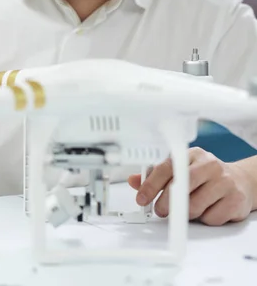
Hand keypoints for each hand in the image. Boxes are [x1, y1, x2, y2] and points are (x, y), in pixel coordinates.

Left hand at [128, 147, 253, 225]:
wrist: (241, 181)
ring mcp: (225, 182)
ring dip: (186, 214)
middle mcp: (209, 165)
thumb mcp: (179, 170)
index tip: (141, 198)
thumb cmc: (204, 176)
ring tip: (188, 209)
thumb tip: (133, 181)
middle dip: (166, 203)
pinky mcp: (236, 200)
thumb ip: (155, 176)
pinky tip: (208, 210)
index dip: (151, 185)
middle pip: (181, 187)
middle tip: (160, 211)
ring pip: (195, 206)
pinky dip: (205, 219)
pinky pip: (211, 218)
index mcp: (191, 155)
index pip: (166, 168)